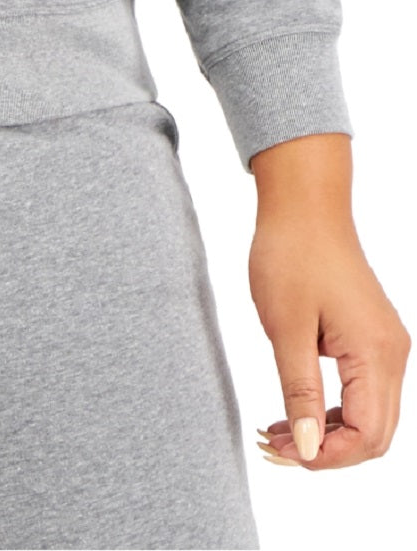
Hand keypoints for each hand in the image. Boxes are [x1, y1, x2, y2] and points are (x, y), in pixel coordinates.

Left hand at [248, 133, 409, 468]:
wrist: (303, 208)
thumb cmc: (290, 257)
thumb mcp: (285, 329)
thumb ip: (299, 392)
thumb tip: (310, 450)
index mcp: (376, 354)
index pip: (368, 435)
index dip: (328, 457)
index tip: (284, 452)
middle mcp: (392, 354)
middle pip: (376, 434)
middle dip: (327, 451)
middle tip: (273, 446)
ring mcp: (385, 346)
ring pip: (369, 416)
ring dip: (327, 433)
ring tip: (275, 431)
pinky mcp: (370, 338)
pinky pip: (361, 391)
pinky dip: (330, 408)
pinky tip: (292, 410)